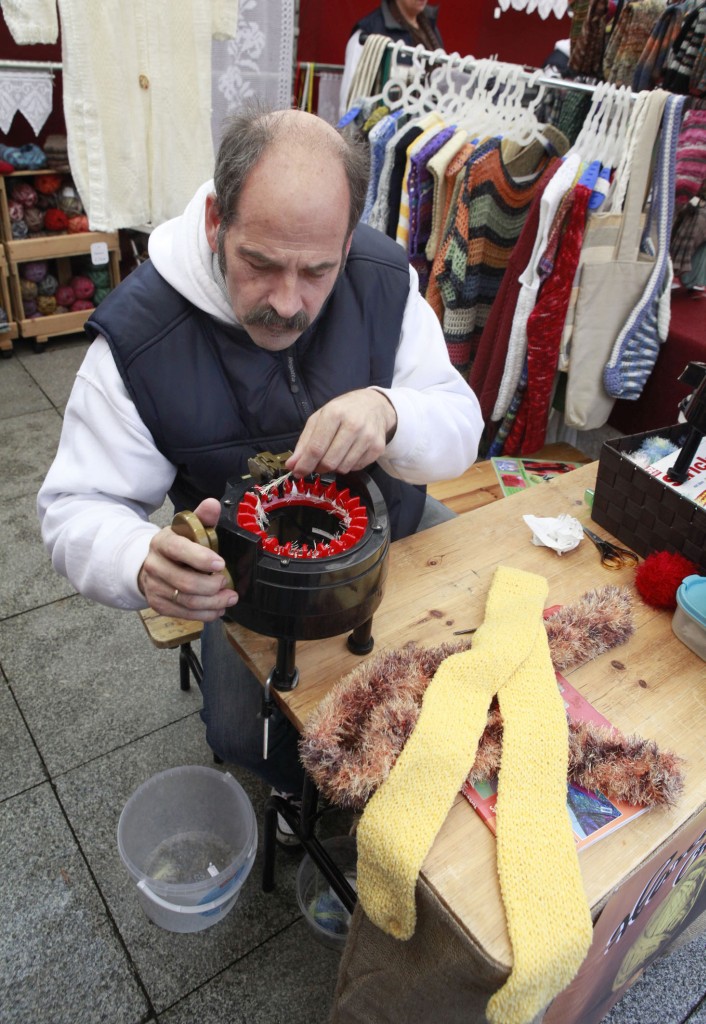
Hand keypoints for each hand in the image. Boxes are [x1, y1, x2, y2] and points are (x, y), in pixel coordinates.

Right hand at [138, 497, 237, 620]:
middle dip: (212, 586)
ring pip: (187, 601)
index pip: (178, 549)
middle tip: (228, 584)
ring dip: (213, 602)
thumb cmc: (177, 546)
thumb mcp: (187, 529)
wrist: (150, 564)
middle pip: (185, 582)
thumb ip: (202, 517)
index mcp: (162, 542)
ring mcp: (154, 587)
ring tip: (230, 598)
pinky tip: (218, 608)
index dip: (200, 558)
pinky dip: (205, 613)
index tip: (221, 563)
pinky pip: (183, 614)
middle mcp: (154, 565)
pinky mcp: (158, 604)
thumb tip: (213, 504)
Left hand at [286, 389, 396, 477]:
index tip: (297, 472)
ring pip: (343, 468)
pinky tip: (349, 453)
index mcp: (334, 414)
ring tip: (334, 455)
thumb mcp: (319, 419)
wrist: (375, 405)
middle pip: (329, 461)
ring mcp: (368, 437)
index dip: (305, 464)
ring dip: (334, 467)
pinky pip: (356, 467)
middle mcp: (353, 425)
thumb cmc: (342, 411)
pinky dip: (348, 465)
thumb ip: (304, 443)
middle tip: (317, 463)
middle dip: (318, 467)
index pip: (316, 447)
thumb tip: (292, 465)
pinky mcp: (378, 448)